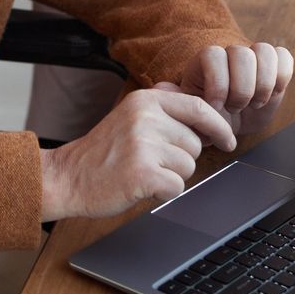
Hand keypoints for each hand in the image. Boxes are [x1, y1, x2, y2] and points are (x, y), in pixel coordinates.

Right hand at [39, 85, 237, 220]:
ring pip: (188, 167)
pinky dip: (163, 193)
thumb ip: (162, 108)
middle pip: (194, 144)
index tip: (227, 140)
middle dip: (180, 159)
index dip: (218, 126)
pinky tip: (140, 186)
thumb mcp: (129, 116)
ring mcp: (143, 145)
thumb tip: (203, 108)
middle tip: (150, 161)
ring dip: (170, 176)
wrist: (67, 177)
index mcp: (144, 100)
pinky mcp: (142, 173)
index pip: (198, 107)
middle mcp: (145, 118)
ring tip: (141, 172)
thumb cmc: (101, 152)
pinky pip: (176, 187)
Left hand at [180, 41, 294, 137]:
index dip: (218, 82)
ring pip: (264, 51)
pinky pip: (284, 57)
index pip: (213, 55)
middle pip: (241, 53)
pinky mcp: (275, 65)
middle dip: (241, 88)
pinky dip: (281, 78)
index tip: (217, 106)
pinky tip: (271, 96)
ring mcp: (253, 57)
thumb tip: (162, 87)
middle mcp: (229, 54)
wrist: (230, 124)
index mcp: (205, 62)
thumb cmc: (207, 119)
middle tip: (236, 108)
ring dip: (262, 84)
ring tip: (254, 103)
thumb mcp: (189, 115)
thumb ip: (177, 101)